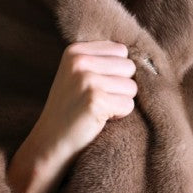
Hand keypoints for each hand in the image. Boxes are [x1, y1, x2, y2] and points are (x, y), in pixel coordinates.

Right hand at [7, 40, 137, 192]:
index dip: (115, 72)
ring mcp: (87, 80)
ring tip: (98, 109)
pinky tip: (98, 119)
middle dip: (120, 87)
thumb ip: (101, 60)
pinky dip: (119, 116)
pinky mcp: (96, 100)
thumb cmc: (70, 109)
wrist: (50, 142)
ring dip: (120, 102)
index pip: (121, 51)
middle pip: (129, 67)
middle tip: (98, 100)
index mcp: (75, 51)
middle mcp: (80, 61)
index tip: (95, 86)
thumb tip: (142, 57)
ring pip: (132, 87)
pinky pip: (128, 105)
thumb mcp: (77, 75)